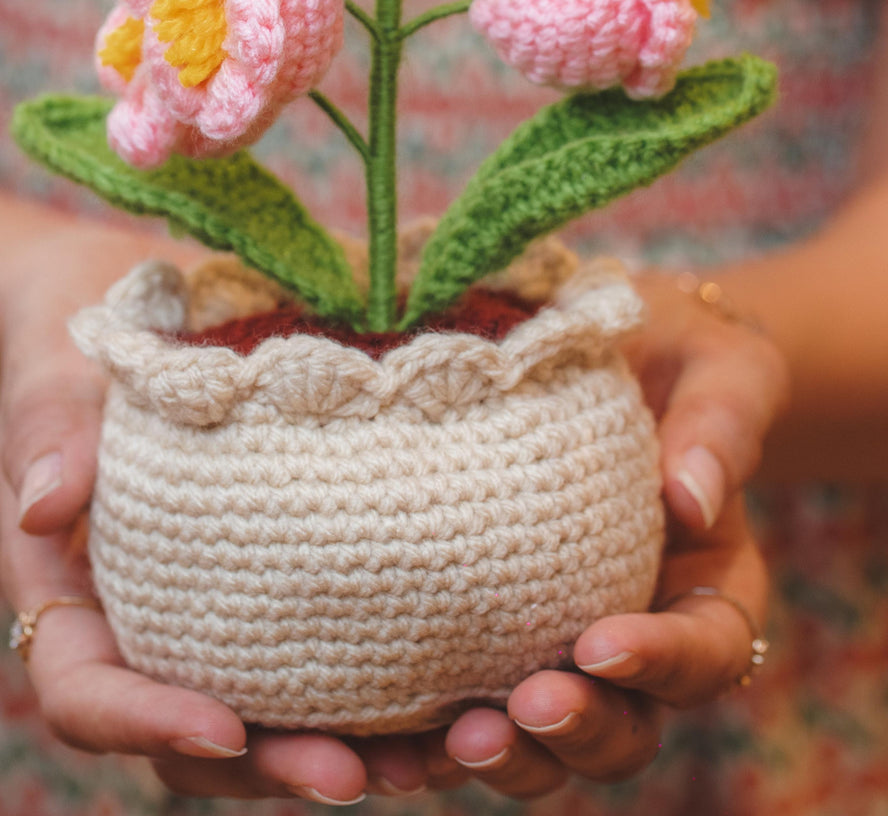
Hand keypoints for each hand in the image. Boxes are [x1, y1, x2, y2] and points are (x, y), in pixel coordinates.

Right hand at [0, 222, 379, 802]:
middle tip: (355, 777)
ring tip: (425, 762)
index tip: (224, 728)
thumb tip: (42, 509)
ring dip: (333, 750)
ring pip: (258, 717)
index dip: (146, 726)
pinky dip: (372, 690)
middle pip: (184, 738)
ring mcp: (208, 611)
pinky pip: (314, 654)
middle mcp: (138, 624)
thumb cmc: (76, 337)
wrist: (118, 303)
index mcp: (68, 593)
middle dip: (267, 766)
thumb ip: (49, 431)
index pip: (86, 694)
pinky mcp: (272, 583)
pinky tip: (449, 693)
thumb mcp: (54, 373)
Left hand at [438, 273, 787, 796]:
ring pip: (547, 740)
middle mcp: (642, 636)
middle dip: (578, 730)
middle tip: (523, 708)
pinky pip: (465, 703)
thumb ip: (721, 424)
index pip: (709, 652)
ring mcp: (560, 643)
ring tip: (451, 741)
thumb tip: (692, 498)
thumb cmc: (678, 351)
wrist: (609, 350)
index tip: (600, 641)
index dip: (663, 663)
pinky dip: (429, 737)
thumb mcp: (720, 367)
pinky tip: (382, 742)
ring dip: (506, 754)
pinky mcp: (487, 634)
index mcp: (712, 586)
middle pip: (629, 726)